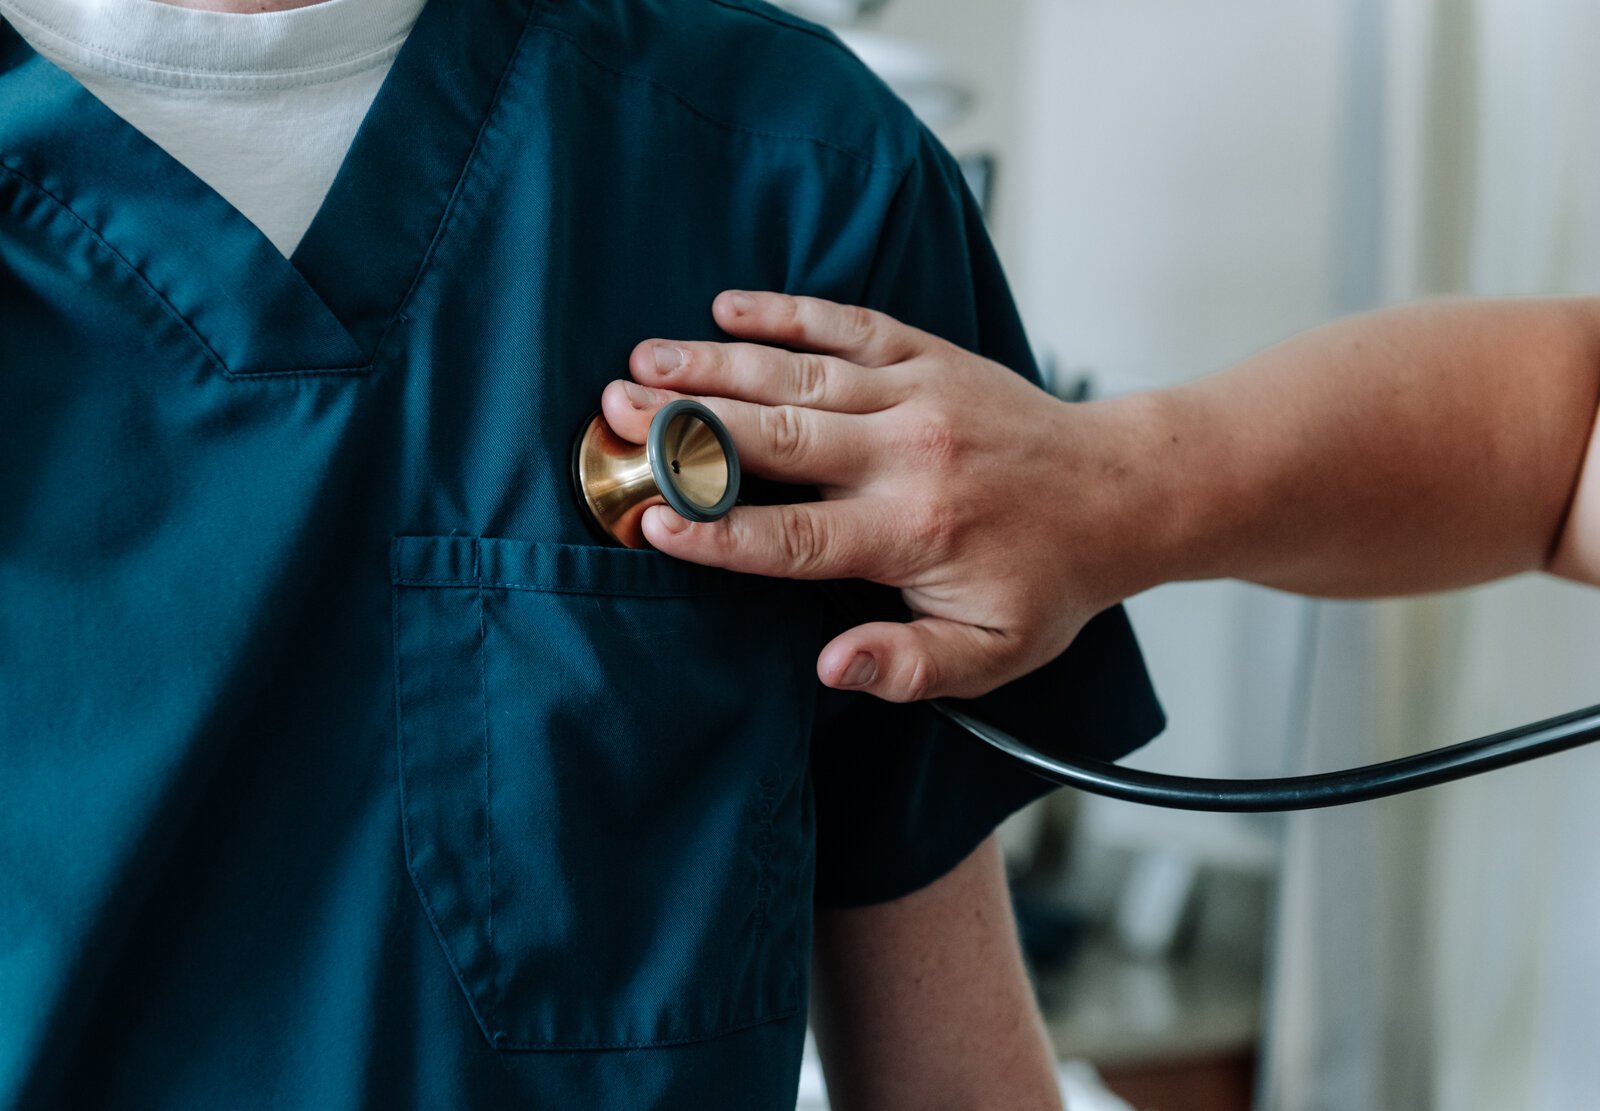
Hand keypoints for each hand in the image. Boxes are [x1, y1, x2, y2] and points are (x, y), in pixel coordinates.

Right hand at [600, 292, 1158, 701]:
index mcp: (913, 532)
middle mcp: (907, 454)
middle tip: (614, 415)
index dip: (715, 532)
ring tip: (642, 361)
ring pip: (799, 374)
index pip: (791, 536)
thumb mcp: (990, 654)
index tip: (648, 524)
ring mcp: (917, 394)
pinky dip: (788, 312)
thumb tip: (831, 666)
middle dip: (688, 428)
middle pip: (778, 437)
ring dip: (715, 365)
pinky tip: (729, 306)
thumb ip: (908, 667)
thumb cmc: (1044, 581)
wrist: (1115, 493)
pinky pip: (849, 323)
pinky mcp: (928, 354)